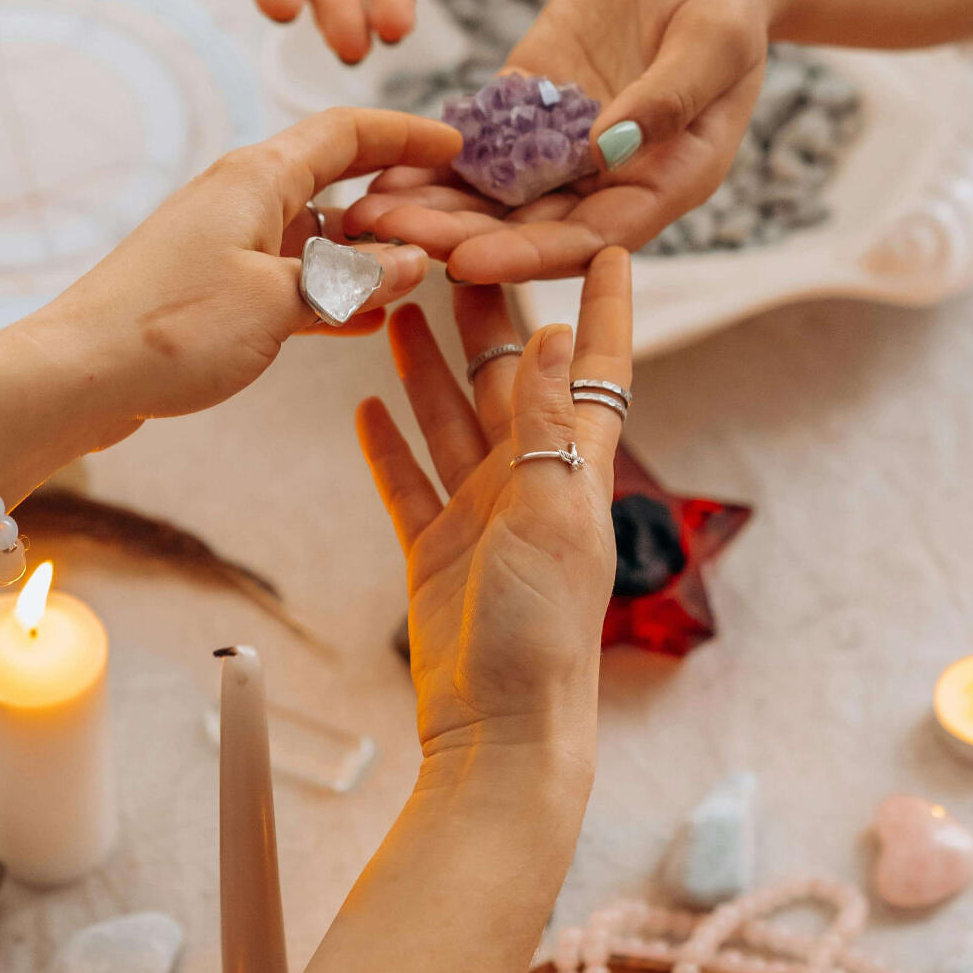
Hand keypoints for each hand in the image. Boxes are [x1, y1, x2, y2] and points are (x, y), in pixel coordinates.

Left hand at [38, 107, 462, 442]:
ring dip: (366, 255)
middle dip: (396, 199)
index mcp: (257, 179)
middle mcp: (242, 200)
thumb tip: (412, 262)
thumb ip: (352, 282)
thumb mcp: (280, 303)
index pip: (346, 132)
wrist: (75, 378)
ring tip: (423, 276)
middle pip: (335, 181)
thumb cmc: (169, 330)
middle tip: (453, 222)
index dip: (405, 134)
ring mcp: (226, 245)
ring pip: (316, 236)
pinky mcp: (214, 291)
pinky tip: (368, 320)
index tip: (457, 144)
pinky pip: (290, 278)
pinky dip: (331, 293)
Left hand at [342, 0, 771, 281]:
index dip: (530, 254)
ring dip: (432, 210)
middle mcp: (609, 182)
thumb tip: (608, 148)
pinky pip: (477, 147)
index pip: (592, 239)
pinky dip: (432, 163)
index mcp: (664, 183)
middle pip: (529, 230)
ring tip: (364, 214)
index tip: (468, 261)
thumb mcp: (714, 37)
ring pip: (493, 198)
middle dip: (457, 238)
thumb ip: (669, 95)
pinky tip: (378, 168)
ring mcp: (565, 149)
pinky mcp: (531, 108)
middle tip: (387, 239)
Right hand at [357, 248, 630, 762]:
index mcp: (576, 469)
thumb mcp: (552, 513)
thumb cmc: (541, 631)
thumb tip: (555, 333)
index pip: (597, 370)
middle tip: (456, 249)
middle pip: (508, 380)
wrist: (500, 725)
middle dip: (487, 315)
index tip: (607, 247)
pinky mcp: (436, 550)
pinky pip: (407, 483)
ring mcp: (481, 515)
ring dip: (426, 367)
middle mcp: (530, 482)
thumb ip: (550, 423)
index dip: (603, 309)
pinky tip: (365, 407)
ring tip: (399, 308)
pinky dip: (388, 446)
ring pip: (448, 420)